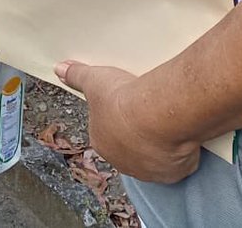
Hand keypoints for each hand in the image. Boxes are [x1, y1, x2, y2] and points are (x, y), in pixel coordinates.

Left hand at [56, 60, 201, 183]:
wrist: (158, 114)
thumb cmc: (123, 99)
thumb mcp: (94, 80)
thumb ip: (76, 76)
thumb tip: (59, 69)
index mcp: (102, 142)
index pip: (106, 132)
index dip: (117, 119)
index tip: (129, 106)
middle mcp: (122, 162)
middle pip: (130, 147)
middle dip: (137, 134)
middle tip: (149, 112)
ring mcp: (149, 171)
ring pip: (154, 158)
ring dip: (159, 145)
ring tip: (167, 122)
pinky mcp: (174, 173)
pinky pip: (178, 164)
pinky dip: (182, 152)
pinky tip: (182, 135)